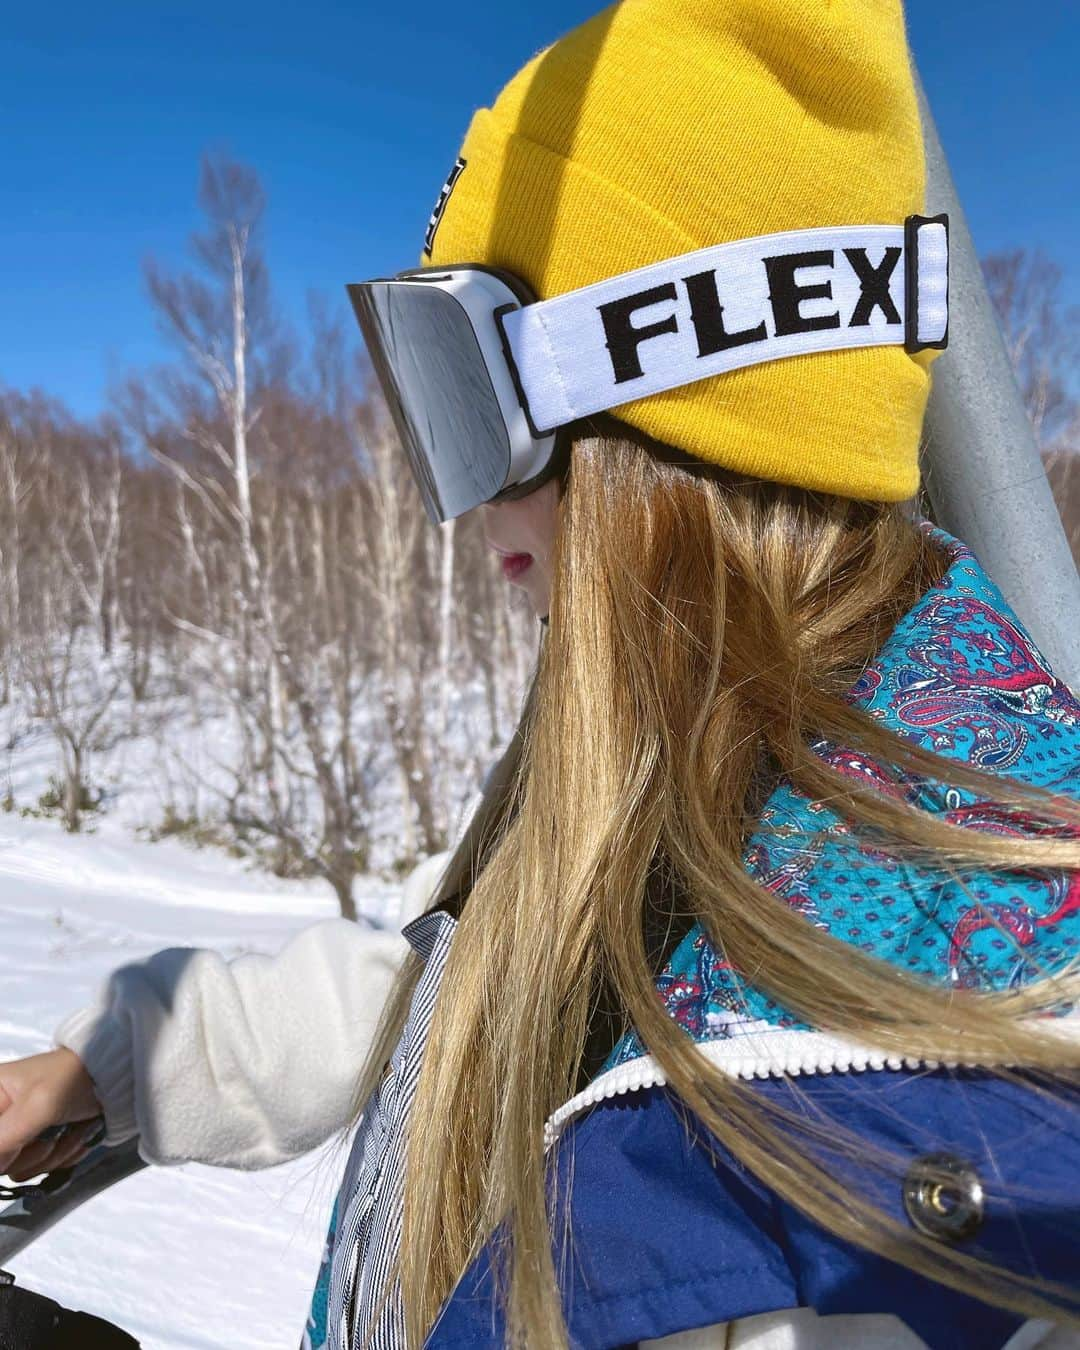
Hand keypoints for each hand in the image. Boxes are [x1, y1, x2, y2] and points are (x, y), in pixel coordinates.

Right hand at [0, 1048, 103, 1182]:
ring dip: (51, 1153)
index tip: (19, 1144)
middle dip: (31, 1151)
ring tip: (67, 1127)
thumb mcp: (37, 1105)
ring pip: (18, 1170)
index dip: (4, 1149)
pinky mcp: (37, 1145)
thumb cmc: (73, 1078)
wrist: (112, 1078)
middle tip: (50, 1130)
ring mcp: (18, 1133)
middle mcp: (0, 1116)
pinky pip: (39, 1170)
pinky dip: (62, 1156)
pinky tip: (73, 1134)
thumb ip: (3, 1138)